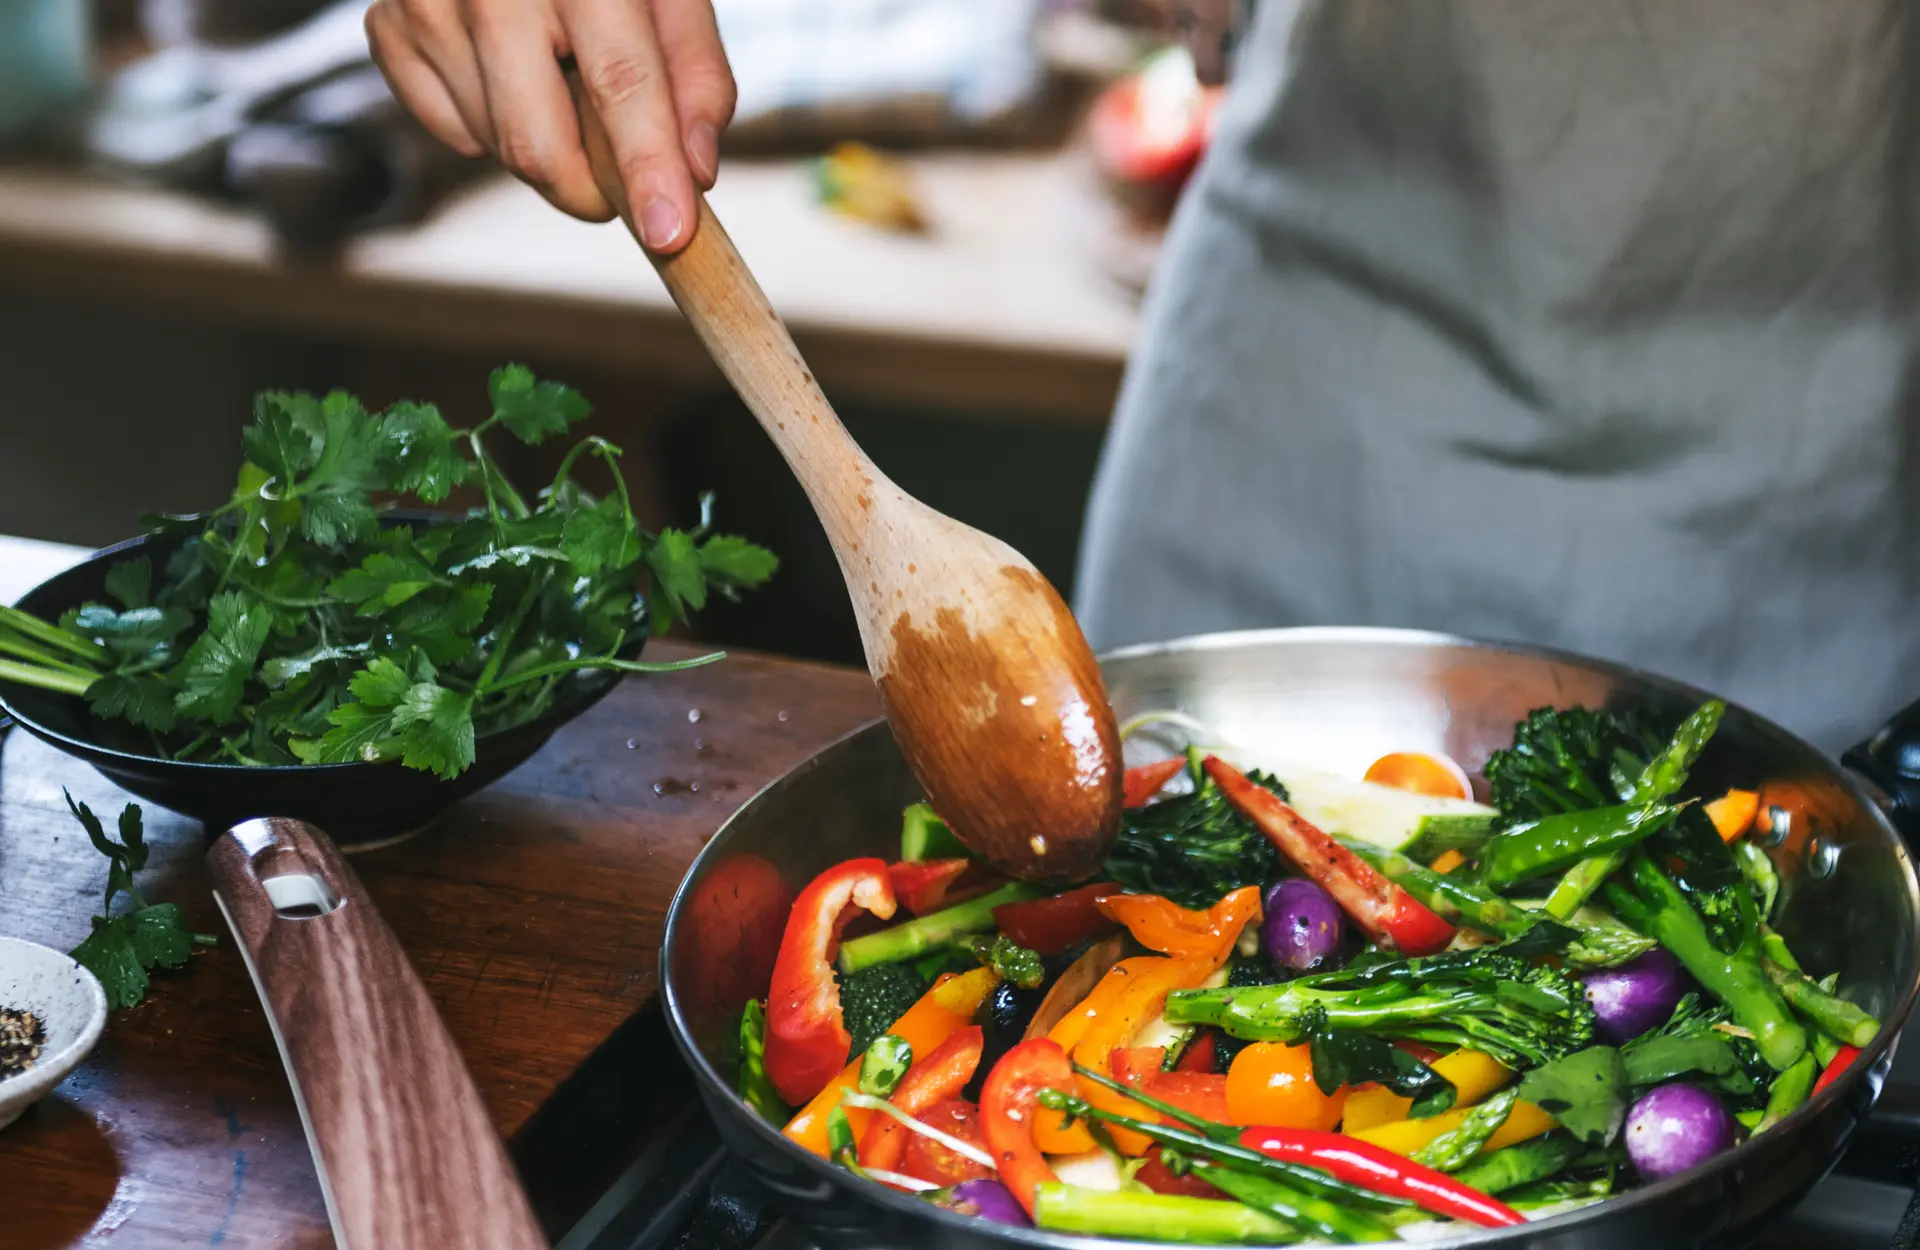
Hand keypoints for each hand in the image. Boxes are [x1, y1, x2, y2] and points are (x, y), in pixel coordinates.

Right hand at [366, 0, 733, 250]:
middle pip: (537, 143)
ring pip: (495, 146)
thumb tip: (696, 172)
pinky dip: (490, 125)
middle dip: (590, 188)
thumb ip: (695, 74)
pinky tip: (509, 73)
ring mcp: (424, 4)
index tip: (668, 235)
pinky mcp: (386, 27)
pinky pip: (450, 130)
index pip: (619, 83)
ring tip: (561, 80)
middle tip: (622, 181)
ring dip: (546, 147)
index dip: (646, 168)